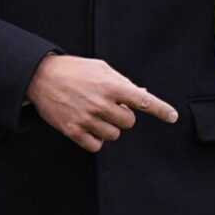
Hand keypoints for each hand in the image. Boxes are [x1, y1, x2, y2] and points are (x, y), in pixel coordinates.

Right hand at [28, 55, 176, 151]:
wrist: (41, 76)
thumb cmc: (74, 70)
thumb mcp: (101, 69)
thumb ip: (123, 83)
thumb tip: (143, 95)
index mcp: (110, 85)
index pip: (142, 100)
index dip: (160, 109)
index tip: (173, 117)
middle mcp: (101, 103)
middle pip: (129, 123)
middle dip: (122, 116)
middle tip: (108, 106)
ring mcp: (87, 118)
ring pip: (114, 135)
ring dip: (108, 127)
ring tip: (94, 114)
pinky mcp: (73, 131)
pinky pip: (96, 146)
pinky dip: (96, 140)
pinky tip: (88, 127)